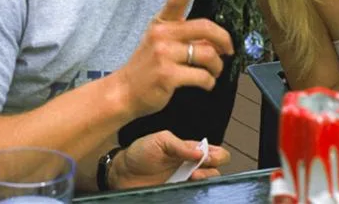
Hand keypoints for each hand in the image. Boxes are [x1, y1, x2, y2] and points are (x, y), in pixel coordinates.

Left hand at [110, 130, 229, 188]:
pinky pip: (192, 197)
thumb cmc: (139, 153)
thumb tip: (201, 151)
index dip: (217, 155)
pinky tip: (187, 189)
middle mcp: (190, 167)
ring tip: (192, 178)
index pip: (215, 153)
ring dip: (204, 182)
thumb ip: (179, 145)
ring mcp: (183, 183)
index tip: (207, 157)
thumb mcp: (159, 140)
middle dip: (212, 169)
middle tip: (198, 169)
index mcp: (189, 151)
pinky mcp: (176, 194)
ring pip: (206, 186)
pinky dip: (195, 195)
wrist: (121, 174)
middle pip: (215, 171)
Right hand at [116, 0, 233, 118]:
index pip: (175, 1)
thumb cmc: (148, 66)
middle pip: (204, 28)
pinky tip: (206, 84)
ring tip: (215, 71)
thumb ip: (187, 38)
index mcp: (161, 23)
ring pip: (207, 54)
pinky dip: (209, 82)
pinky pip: (202, 76)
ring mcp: (164, 55)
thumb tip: (216, 42)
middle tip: (229, 50)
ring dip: (218, 66)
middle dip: (224, 39)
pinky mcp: (168, 75)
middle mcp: (162, 35)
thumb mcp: (163, 44)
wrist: (124, 92)